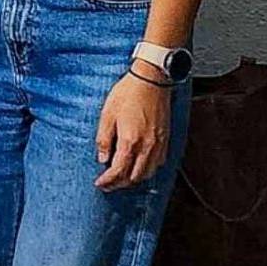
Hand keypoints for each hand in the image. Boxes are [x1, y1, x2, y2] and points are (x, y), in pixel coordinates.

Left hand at [95, 70, 171, 190]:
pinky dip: (147, 170)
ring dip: (134, 179)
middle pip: (134, 177)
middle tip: (108, 185)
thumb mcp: (107, 116)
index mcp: (131, 141)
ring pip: (148, 173)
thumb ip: (104, 140)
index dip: (108, 181)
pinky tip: (138, 166)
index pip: (119, 171)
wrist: (152, 80)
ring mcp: (159, 143)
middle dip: (119, 184)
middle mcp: (147, 146)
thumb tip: (103, 158)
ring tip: (121, 178)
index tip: (99, 184)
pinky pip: (158, 163)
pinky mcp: (166, 138)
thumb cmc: (128, 94)